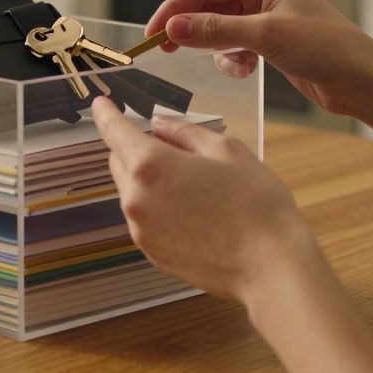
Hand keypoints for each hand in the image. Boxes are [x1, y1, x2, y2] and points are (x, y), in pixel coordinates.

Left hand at [90, 96, 318, 302]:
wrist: (270, 268)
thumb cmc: (256, 205)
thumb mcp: (227, 151)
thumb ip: (186, 134)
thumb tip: (160, 125)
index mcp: (150, 166)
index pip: (114, 131)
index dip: (106, 114)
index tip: (101, 105)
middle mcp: (136, 200)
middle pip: (120, 162)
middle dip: (138, 150)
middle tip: (179, 152)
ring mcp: (141, 231)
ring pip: (133, 193)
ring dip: (150, 183)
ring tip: (197, 190)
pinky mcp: (152, 254)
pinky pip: (145, 221)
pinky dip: (159, 211)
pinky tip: (196, 216)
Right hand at [144, 0, 372, 116]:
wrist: (362, 81)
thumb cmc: (327, 48)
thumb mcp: (265, 36)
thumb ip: (216, 30)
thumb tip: (173, 28)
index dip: (176, 7)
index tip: (154, 31)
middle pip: (209, 5)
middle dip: (190, 28)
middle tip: (165, 49)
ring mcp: (266, 17)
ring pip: (219, 28)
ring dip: (216, 48)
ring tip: (230, 64)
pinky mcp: (269, 42)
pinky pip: (233, 45)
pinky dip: (232, 59)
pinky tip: (247, 70)